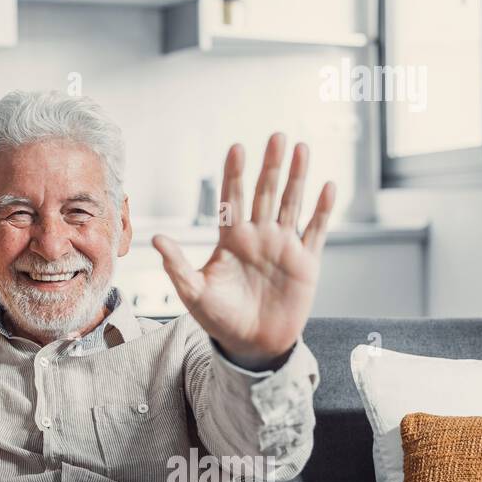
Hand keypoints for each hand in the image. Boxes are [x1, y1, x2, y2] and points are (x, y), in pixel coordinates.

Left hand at [152, 134, 334, 368]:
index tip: (237, 147)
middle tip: (276, 136)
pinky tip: (327, 186)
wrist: (251, 345)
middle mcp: (258, 236)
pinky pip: (315, 230)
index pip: (232, 199)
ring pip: (292, 203)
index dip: (235, 174)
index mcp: (231, 240)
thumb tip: (155, 239)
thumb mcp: (193, 293)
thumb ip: (177, 265)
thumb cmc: (219, 319)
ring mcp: (283, 246)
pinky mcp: (306, 262)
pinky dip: (322, 209)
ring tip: (302, 148)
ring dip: (297, 177)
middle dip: (270, 165)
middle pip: (265, 193)